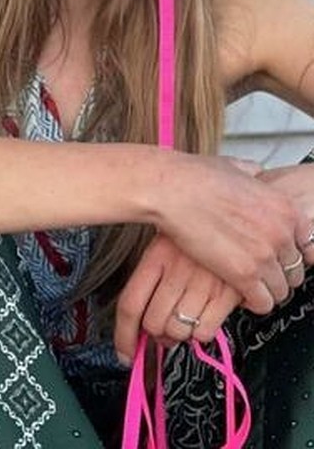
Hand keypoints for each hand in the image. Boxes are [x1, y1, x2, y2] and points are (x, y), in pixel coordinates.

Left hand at [115, 232, 241, 362]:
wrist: (229, 210)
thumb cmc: (193, 230)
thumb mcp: (164, 243)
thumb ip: (154, 279)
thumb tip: (143, 320)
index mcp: (155, 258)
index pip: (130, 305)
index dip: (124, 335)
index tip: (125, 353)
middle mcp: (176, 272)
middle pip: (154, 323)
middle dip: (155, 335)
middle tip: (161, 330)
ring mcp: (202, 282)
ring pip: (179, 331)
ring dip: (178, 334)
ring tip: (184, 320)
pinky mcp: (228, 292)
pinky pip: (205, 332)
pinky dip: (201, 334)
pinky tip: (203, 318)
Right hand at [151, 152, 306, 312]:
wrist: (169, 189)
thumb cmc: (193, 176)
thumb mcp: (234, 167)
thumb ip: (254, 177)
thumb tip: (256, 177)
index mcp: (284, 207)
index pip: (308, 246)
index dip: (291, 253)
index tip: (279, 257)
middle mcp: (281, 233)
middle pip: (295, 270)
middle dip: (278, 273)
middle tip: (258, 270)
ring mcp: (264, 255)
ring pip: (281, 290)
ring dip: (265, 289)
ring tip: (247, 284)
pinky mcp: (243, 274)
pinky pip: (263, 302)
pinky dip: (253, 302)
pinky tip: (240, 293)